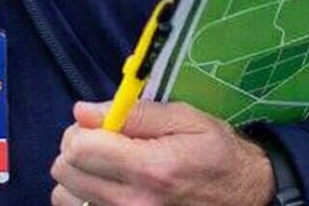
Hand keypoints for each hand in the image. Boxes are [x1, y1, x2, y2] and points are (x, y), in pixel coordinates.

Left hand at [50, 100, 274, 205]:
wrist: (244, 194)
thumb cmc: (215, 152)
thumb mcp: (183, 119)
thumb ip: (132, 114)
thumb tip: (82, 111)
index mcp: (150, 168)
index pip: (79, 149)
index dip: (81, 129)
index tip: (99, 124)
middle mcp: (134, 202)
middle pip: (66, 172)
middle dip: (77, 149)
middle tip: (103, 142)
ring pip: (64, 196)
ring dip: (77, 176)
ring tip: (104, 166)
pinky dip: (84, 197)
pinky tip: (106, 186)